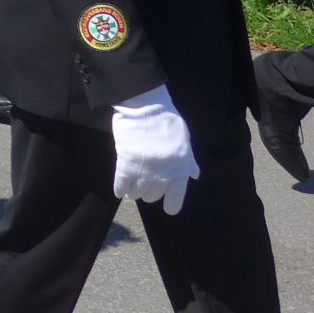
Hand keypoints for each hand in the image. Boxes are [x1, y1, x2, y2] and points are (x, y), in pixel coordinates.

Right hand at [111, 87, 199, 214]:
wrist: (146, 105)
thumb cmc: (167, 121)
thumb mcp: (184, 141)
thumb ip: (189, 160)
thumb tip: (194, 175)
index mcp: (180, 169)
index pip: (176, 197)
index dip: (171, 205)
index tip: (167, 207)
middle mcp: (163, 173)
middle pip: (153, 195)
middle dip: (149, 193)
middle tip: (145, 185)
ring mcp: (144, 170)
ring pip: (137, 192)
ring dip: (133, 191)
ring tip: (130, 187)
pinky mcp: (126, 163)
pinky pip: (121, 184)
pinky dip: (120, 189)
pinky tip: (119, 190)